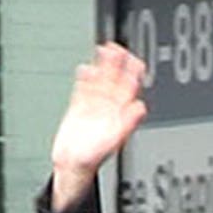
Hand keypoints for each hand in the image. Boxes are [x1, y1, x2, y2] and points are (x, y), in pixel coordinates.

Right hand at [49, 43, 148, 211]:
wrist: (72, 165)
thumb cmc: (93, 157)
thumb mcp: (114, 140)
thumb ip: (128, 123)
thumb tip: (140, 107)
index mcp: (121, 112)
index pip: (130, 87)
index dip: (133, 72)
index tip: (134, 59)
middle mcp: (109, 107)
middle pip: (116, 79)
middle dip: (118, 63)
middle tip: (118, 46)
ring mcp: (94, 105)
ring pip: (100, 80)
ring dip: (102, 65)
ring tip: (103, 49)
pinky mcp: (79, 107)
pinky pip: (84, 88)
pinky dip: (85, 77)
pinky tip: (86, 67)